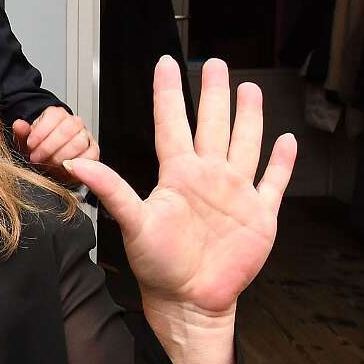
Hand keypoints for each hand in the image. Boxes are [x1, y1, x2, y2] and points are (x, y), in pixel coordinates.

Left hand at [13, 106, 98, 183]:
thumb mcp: (26, 142)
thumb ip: (22, 133)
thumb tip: (18, 124)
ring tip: (49, 163)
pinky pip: (91, 155)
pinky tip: (64, 167)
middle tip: (37, 158)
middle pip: (66, 130)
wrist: (50, 162)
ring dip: (61, 156)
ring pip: (79, 142)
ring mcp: (85, 136)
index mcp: (57, 114)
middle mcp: (74, 122)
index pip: (53, 116)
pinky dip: (77, 163)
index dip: (40, 133)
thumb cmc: (39, 149)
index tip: (30, 146)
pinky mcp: (93, 151)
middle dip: (49, 147)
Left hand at [68, 57, 295, 321]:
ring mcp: (235, 193)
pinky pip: (273, 182)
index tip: (166, 63)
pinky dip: (282, 162)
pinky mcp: (259, 215)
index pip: (173, 123)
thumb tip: (76, 162)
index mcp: (178, 175)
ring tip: (249, 89)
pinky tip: (286, 141)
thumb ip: (110, 189)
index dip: (169, 93)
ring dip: (249, 117)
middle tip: (214, 63)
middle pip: (213, 125)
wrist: (191, 300)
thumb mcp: (132, 222)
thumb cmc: (157, 265)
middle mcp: (207, 177)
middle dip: (214, 94)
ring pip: (245, 144)